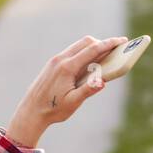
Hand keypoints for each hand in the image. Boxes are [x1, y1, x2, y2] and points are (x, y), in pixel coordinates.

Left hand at [5, 35, 126, 146]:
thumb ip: (88, 90)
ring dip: (93, 47)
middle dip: (103, 43)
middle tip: (117, 48)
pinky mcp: (52, 64)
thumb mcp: (72, 102)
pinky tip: (90, 63)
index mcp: (67, 67)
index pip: (92, 50)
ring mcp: (55, 60)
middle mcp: (60, 60)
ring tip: (106, 55)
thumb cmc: (53, 110)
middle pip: (86, 42)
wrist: (30, 111)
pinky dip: (83, 52)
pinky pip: (71, 52)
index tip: (122, 40)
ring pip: (78, 46)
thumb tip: (103, 81)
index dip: (109, 44)